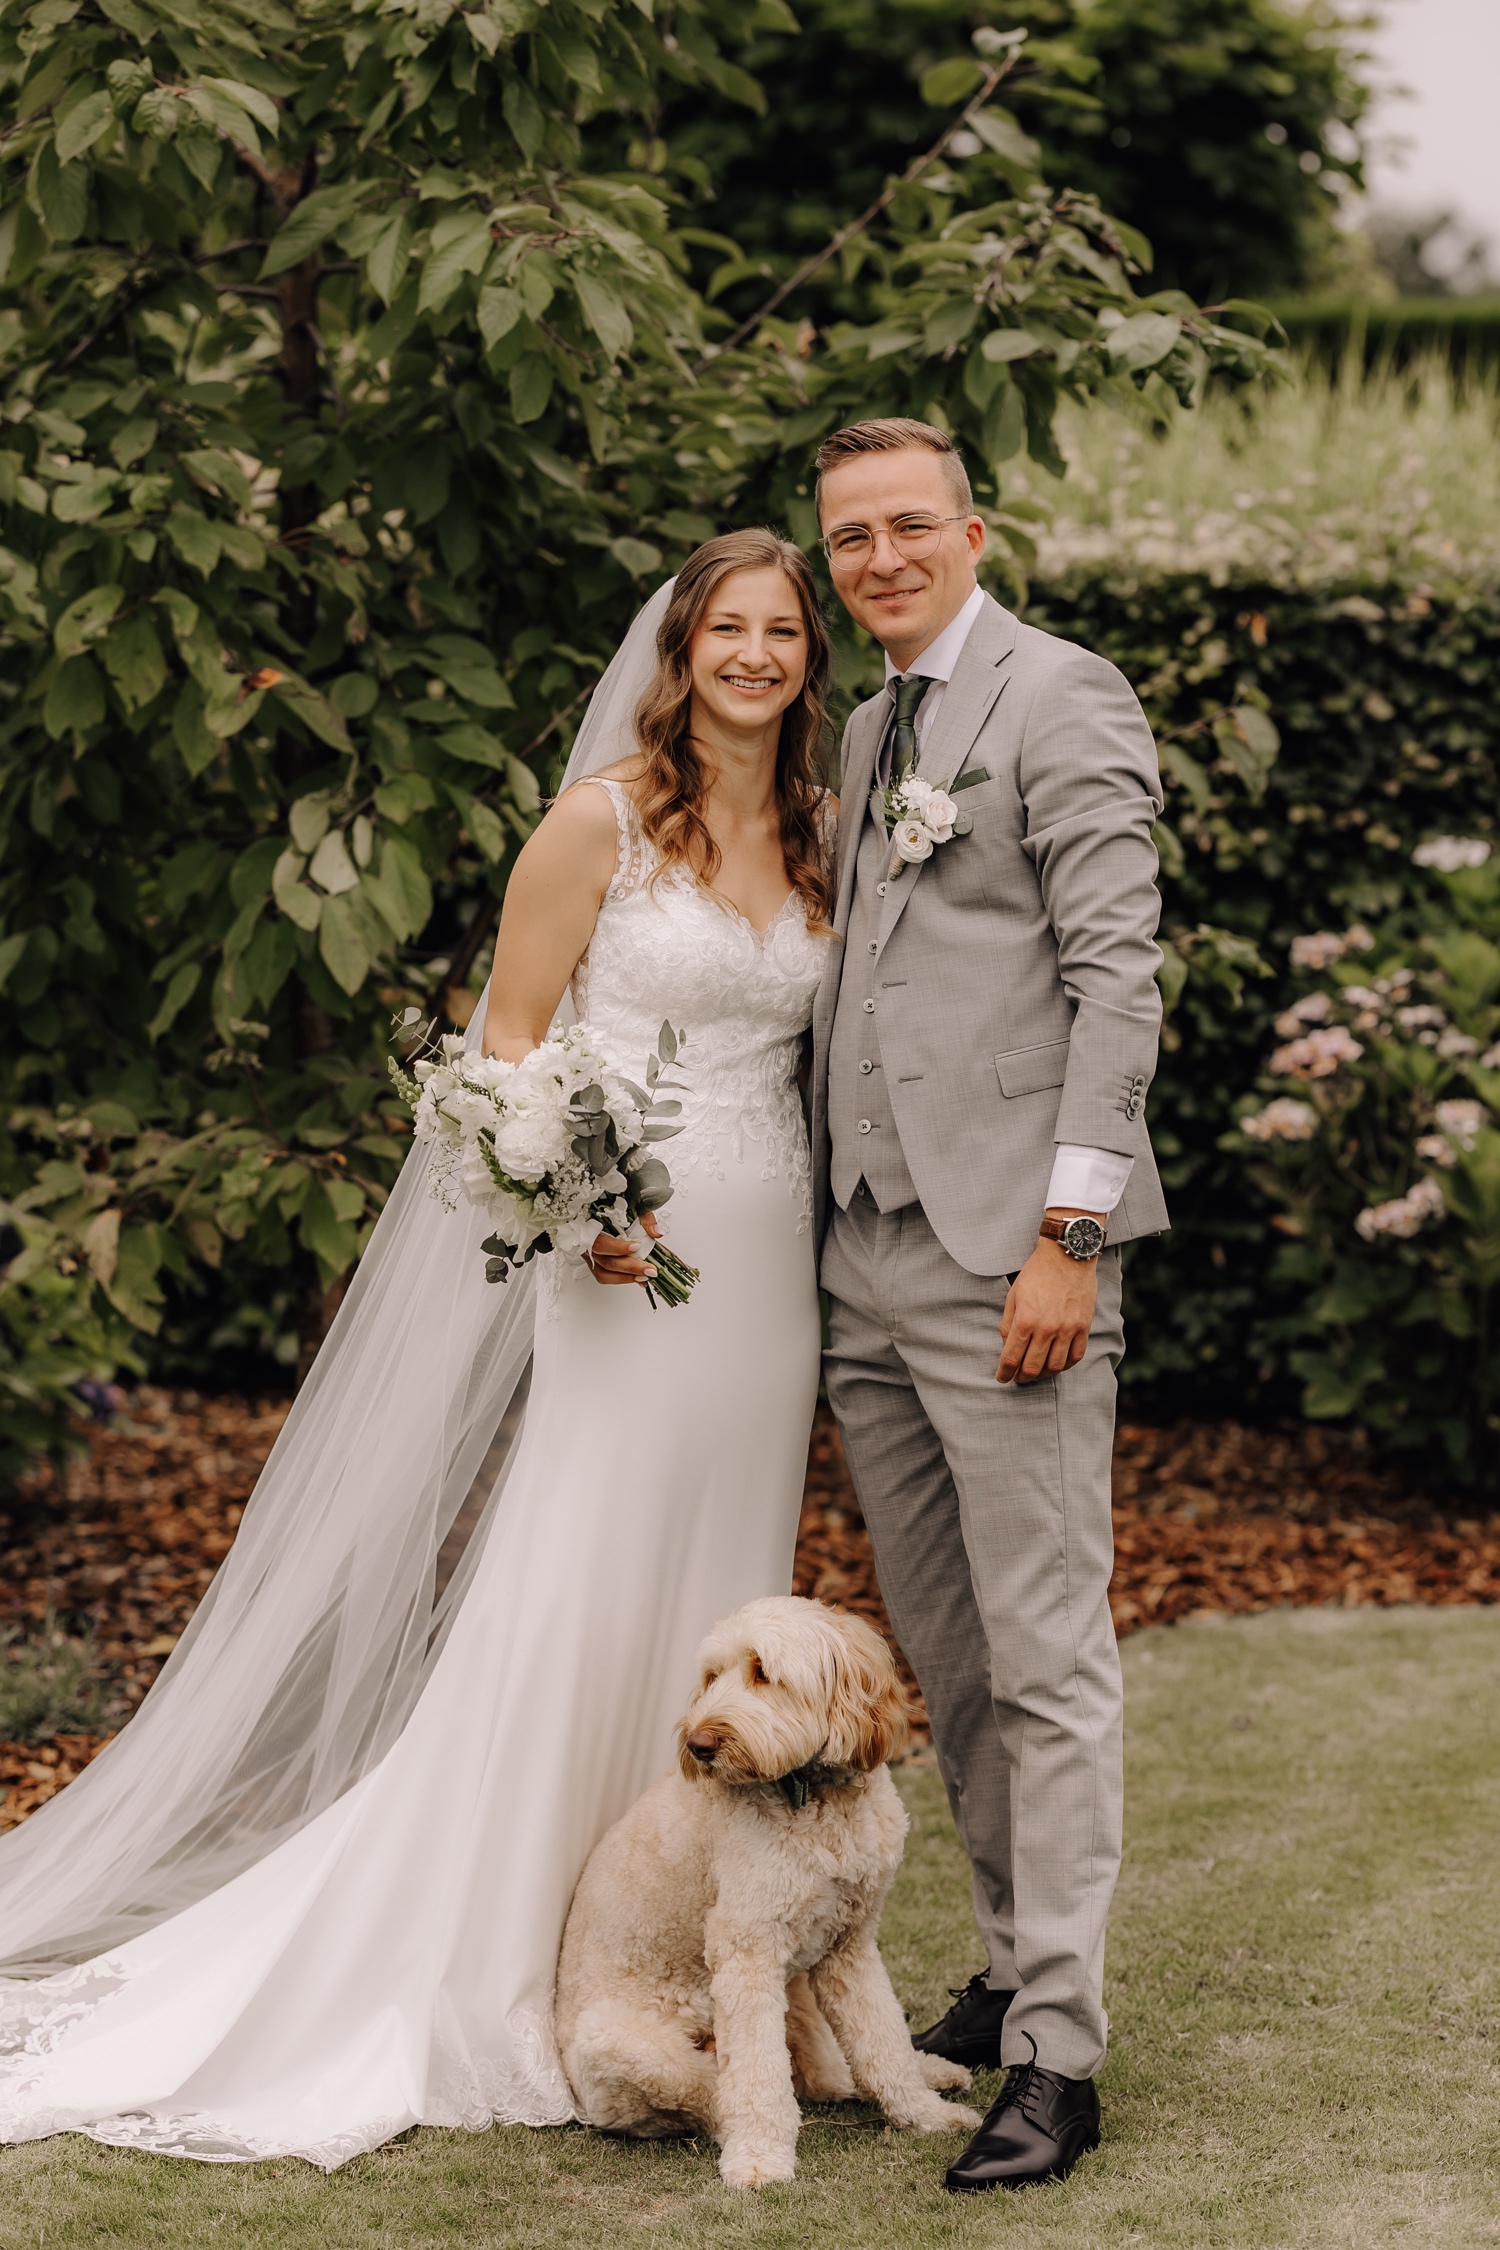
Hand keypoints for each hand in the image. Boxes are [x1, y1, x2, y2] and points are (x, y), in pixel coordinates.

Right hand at [587, 1211, 662, 1287]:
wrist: (606, 1213)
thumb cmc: (616, 1210)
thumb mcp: (633, 1208)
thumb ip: (645, 1219)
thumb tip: (657, 1232)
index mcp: (593, 1228)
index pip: (602, 1242)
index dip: (618, 1247)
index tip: (636, 1247)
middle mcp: (589, 1244)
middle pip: (606, 1261)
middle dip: (630, 1267)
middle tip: (649, 1269)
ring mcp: (590, 1256)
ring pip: (603, 1273)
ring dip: (626, 1277)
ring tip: (644, 1277)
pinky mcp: (595, 1264)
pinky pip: (604, 1277)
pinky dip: (621, 1279)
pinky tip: (636, 1278)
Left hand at [997, 1230, 1098, 1385]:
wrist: (1066, 1256)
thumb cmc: (1036, 1274)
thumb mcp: (1013, 1296)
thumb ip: (1008, 1324)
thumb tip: (1007, 1347)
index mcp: (1025, 1320)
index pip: (1011, 1358)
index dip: (1004, 1373)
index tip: (1001, 1378)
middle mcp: (1047, 1328)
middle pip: (1033, 1368)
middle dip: (1021, 1378)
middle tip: (1017, 1378)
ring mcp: (1067, 1329)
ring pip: (1055, 1366)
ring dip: (1043, 1374)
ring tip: (1036, 1373)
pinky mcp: (1083, 1326)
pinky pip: (1076, 1356)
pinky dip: (1065, 1365)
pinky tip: (1057, 1364)